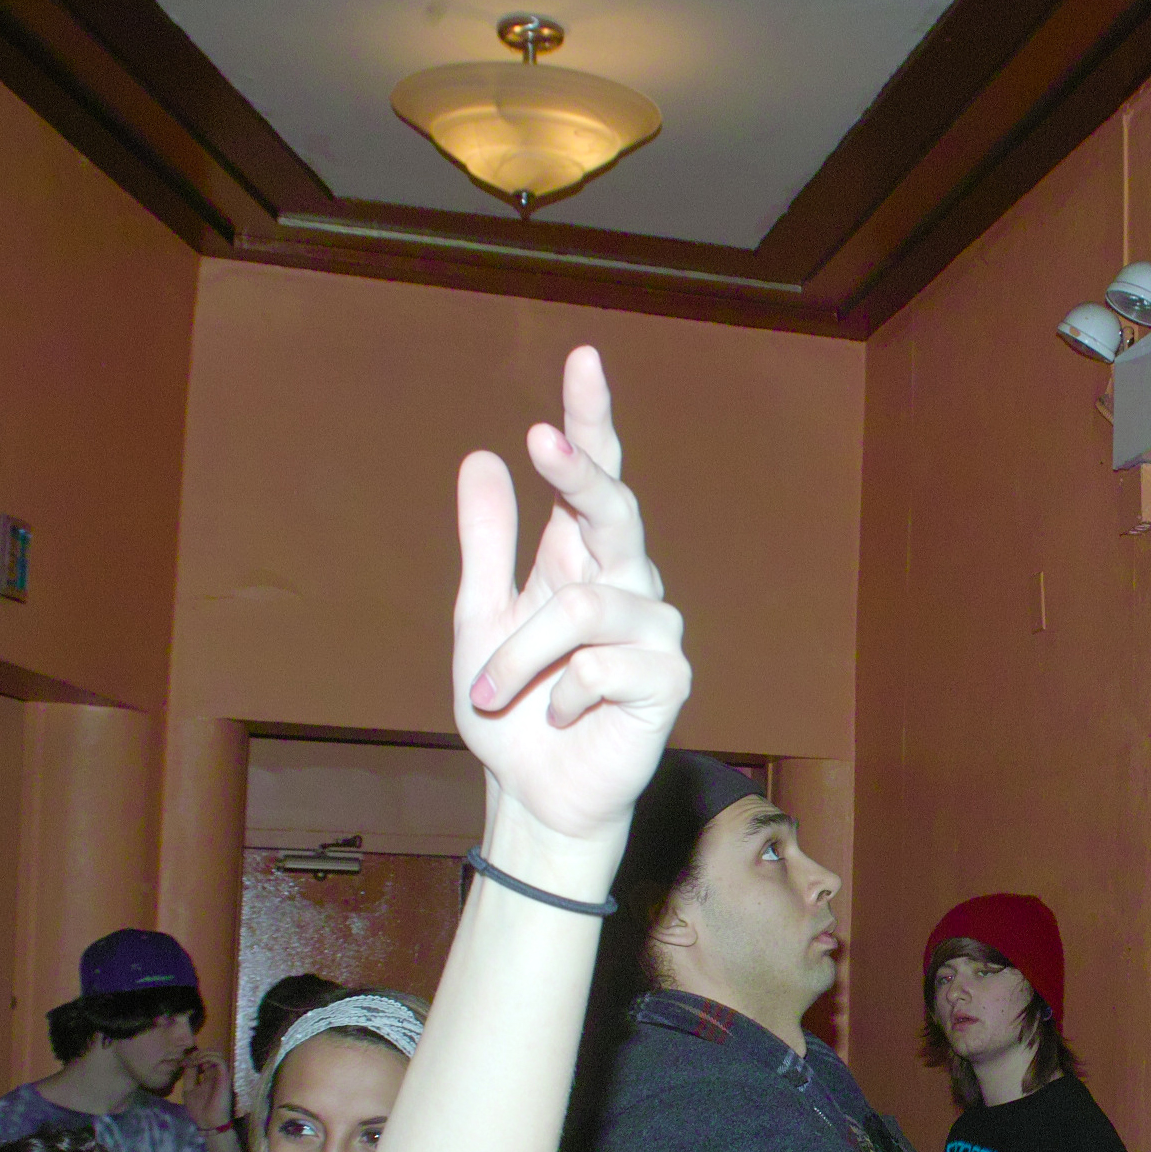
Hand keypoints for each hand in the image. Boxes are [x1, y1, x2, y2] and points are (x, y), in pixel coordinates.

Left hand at [179, 1053, 234, 1133]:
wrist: (208, 1122)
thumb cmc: (199, 1109)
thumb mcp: (189, 1090)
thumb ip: (189, 1077)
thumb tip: (188, 1063)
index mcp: (208, 1077)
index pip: (204, 1060)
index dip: (193, 1057)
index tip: (183, 1063)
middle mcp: (216, 1074)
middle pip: (211, 1054)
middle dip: (198, 1053)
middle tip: (188, 1060)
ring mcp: (220, 1075)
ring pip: (217, 1054)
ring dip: (203, 1054)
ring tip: (193, 1061)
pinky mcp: (224, 1077)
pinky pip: (219, 1061)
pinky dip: (207, 1058)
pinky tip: (198, 1063)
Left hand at [454, 346, 690, 852]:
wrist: (535, 793)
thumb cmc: (514, 710)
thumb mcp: (480, 619)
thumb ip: (487, 543)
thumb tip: (481, 455)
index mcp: (581, 559)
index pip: (593, 475)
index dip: (591, 418)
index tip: (582, 358)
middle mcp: (627, 581)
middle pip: (617, 508)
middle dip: (582, 471)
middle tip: (541, 437)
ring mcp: (655, 630)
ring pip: (586, 607)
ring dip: (522, 656)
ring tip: (496, 695)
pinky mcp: (670, 681)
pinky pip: (605, 665)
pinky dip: (560, 696)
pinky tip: (557, 717)